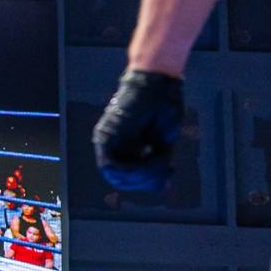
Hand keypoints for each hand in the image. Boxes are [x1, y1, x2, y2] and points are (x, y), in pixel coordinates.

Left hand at [92, 69, 181, 192]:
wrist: (159, 80)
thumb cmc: (163, 106)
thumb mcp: (163, 141)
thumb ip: (158, 164)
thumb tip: (162, 189)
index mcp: (121, 145)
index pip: (125, 177)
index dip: (145, 182)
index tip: (166, 176)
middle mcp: (108, 143)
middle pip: (119, 179)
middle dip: (144, 181)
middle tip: (166, 173)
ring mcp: (105, 138)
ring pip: (116, 174)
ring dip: (141, 174)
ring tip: (162, 161)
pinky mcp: (107, 133)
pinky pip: (116, 163)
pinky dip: (135, 167)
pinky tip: (153, 156)